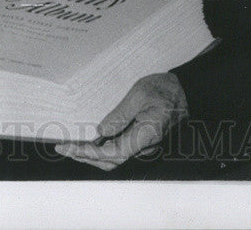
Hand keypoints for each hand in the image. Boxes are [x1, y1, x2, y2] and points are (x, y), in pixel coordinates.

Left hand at [55, 72, 187, 170]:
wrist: (186, 92)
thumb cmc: (165, 89)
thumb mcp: (140, 93)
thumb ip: (120, 114)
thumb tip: (101, 133)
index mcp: (146, 134)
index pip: (113, 153)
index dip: (88, 153)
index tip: (70, 147)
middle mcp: (145, 146)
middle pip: (111, 161)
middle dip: (85, 157)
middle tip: (64, 149)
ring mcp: (144, 146)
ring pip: (114, 159)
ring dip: (92, 155)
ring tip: (72, 147)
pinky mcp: (142, 141)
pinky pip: (120, 151)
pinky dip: (102, 150)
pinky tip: (90, 143)